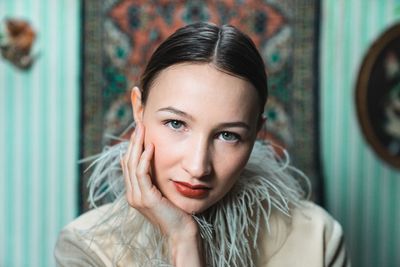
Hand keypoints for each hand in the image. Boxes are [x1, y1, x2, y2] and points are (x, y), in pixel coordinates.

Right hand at [120, 122, 203, 265]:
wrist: (182, 231)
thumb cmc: (177, 210)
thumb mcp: (163, 191)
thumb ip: (155, 179)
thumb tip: (152, 161)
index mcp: (134, 192)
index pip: (128, 165)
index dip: (131, 147)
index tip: (139, 131)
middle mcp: (132, 194)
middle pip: (127, 162)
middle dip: (133, 142)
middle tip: (139, 125)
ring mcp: (137, 197)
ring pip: (132, 165)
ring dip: (136, 146)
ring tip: (141, 130)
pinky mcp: (146, 199)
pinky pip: (142, 174)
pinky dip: (144, 159)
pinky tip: (150, 147)